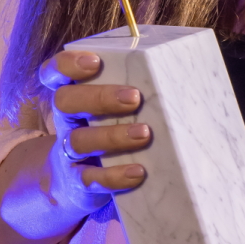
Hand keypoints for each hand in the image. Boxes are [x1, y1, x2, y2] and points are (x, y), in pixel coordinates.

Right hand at [39, 48, 150, 214]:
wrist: (76, 181)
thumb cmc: (110, 126)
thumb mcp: (115, 104)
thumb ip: (138, 84)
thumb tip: (188, 63)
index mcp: (72, 92)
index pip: (55, 71)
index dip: (68, 64)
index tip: (94, 61)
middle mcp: (65, 119)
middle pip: (65, 101)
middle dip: (100, 97)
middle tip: (134, 97)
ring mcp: (68, 151)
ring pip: (78, 140)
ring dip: (112, 136)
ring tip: (145, 134)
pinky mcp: (78, 181)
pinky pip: (89, 179)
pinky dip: (114, 176)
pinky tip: (138, 172)